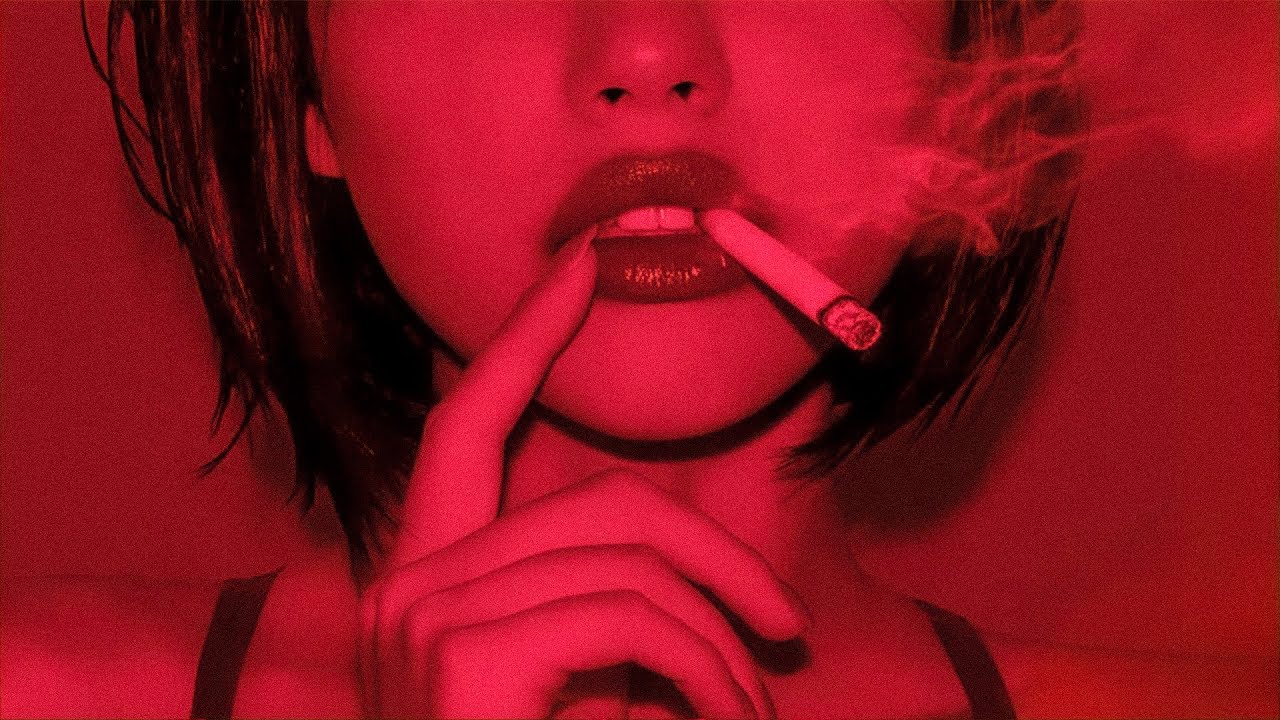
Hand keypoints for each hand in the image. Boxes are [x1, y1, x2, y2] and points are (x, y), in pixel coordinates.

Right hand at [356, 226, 808, 718]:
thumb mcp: (582, 688)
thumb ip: (609, 615)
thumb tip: (692, 577)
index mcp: (428, 581)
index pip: (466, 426)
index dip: (525, 338)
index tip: (582, 269)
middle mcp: (405, 587)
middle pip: (598, 499)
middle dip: (714, 554)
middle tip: (784, 631)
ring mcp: (423, 620)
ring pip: (629, 556)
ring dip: (722, 634)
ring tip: (758, 705)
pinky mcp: (464, 660)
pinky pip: (633, 615)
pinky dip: (707, 667)